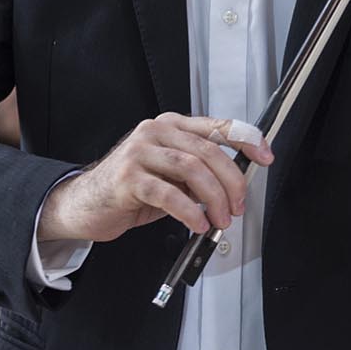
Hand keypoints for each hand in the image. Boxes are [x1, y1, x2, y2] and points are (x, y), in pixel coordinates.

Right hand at [38, 113, 273, 242]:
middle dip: (231, 181)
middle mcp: (156, 131)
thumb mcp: (170, 174)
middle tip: (238, 206)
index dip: (246, 139)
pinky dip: (189, 211)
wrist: (85, 204)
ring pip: (191, 169)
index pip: (217, 126)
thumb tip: (235, 184)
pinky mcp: (128, 177)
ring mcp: (140, 152)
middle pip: (207, 150)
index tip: (265, 156)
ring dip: (213, 198)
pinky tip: (197, 224)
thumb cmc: (131, 189)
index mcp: (171, 125)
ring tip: (220, 219)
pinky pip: (168, 193)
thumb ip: (198, 171)